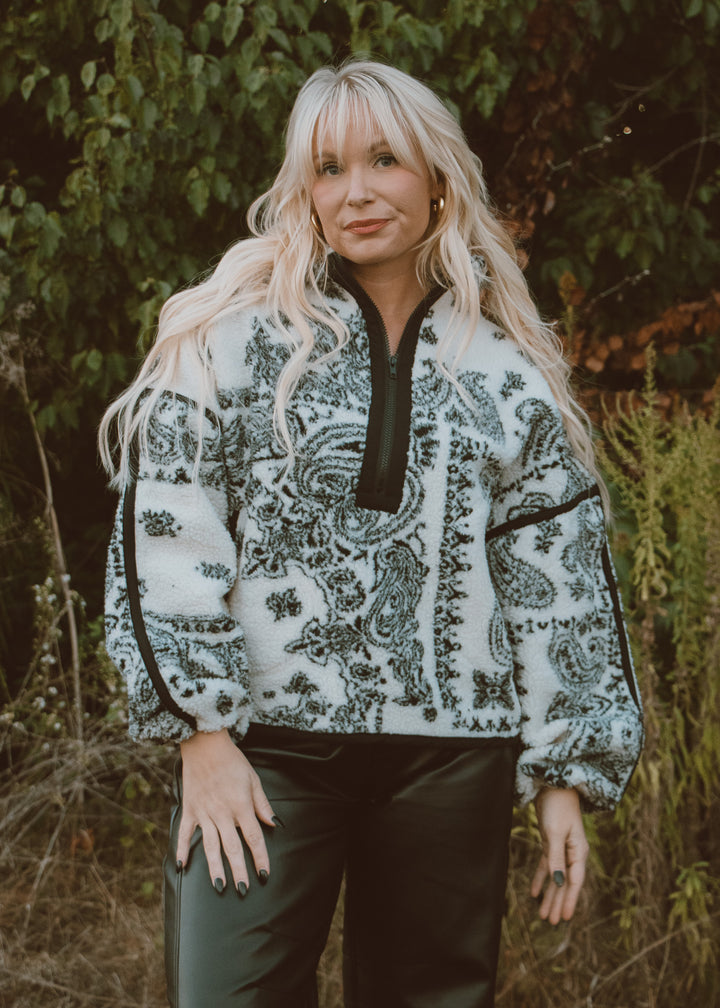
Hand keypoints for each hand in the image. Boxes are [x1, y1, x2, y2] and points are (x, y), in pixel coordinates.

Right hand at [177, 728, 277, 892]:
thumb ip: (262, 804)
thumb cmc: (232, 761)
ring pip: (210, 846)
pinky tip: (182, 867)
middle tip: (244, 890)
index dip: (260, 857)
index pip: (253, 838)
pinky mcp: (189, 809)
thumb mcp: (253, 779)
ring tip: (220, 887)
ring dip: (215, 868)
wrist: (204, 744)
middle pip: (232, 848)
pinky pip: (184, 834)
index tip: (265, 874)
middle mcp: (221, 813)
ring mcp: (203, 813)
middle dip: (239, 871)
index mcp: (240, 805)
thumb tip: (274, 824)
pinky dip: (181, 850)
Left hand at [531, 786, 588, 923]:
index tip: (564, 918)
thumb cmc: (558, 806)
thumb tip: (559, 882)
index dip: (569, 900)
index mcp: (579, 852)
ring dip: (549, 894)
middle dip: (558, 902)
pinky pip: (546, 865)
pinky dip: (541, 878)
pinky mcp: (551, 842)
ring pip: (555, 877)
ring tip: (543, 914)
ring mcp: (562, 848)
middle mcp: (573, 853)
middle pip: (565, 883)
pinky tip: (534, 892)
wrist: (554, 784)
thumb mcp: (555, 833)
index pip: (574, 882)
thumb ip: (557, 858)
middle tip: (550, 922)